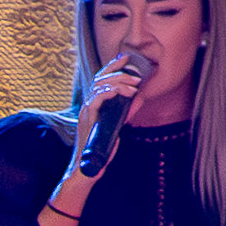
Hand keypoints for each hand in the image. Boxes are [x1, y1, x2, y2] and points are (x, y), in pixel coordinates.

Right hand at [70, 55, 144, 176]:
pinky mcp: (87, 118)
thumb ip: (126, 111)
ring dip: (119, 82)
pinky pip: (97, 98)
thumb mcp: (117, 126)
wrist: (88, 167)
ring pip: (99, 85)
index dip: (112, 66)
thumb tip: (139, 97)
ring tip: (134, 85)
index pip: (100, 79)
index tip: (125, 58)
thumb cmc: (101, 150)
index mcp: (93, 105)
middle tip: (136, 75)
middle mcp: (88, 105)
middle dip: (118, 71)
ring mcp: (86, 111)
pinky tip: (124, 93)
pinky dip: (111, 92)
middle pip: (99, 78)